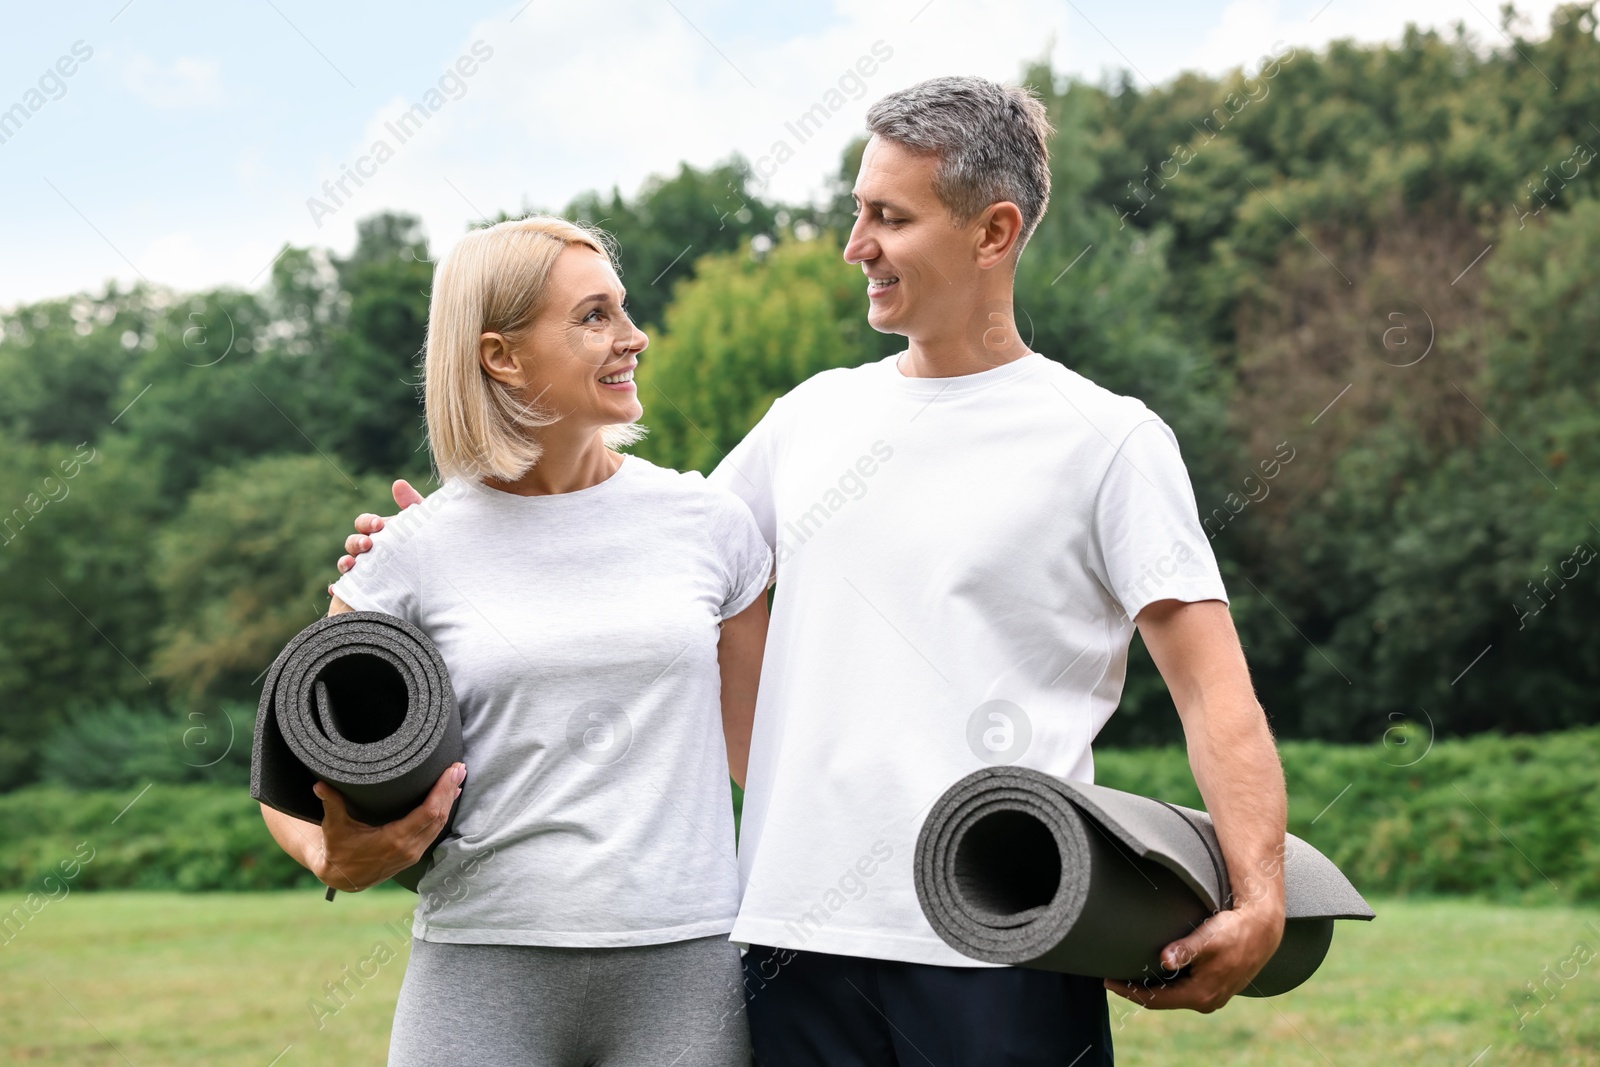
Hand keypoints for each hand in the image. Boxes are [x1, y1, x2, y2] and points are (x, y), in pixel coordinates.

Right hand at [309, 762, 464, 891]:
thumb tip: (319, 785)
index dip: (441, 791)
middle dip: (450, 790)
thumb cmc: (338, 849)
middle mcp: (409, 848)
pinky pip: (435, 830)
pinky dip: (443, 812)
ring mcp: (413, 852)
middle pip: (439, 816)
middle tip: (459, 766)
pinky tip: (449, 798)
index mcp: (394, 840)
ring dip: (449, 800)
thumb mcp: (333, 827)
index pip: (428, 812)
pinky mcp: (414, 853)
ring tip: (458, 777)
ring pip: (440, 824)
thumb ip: (331, 805)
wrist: (343, 877)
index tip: (450, 771)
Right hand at [332, 479, 422, 583]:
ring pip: (347, 564)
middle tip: (368, 545)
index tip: (380, 524)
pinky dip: (339, 589)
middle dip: (357, 542)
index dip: (368, 522)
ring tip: (351, 566)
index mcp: (380, 532)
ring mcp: (366, 568)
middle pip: (352, 543)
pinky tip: (335, 591)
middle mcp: (369, 549)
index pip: (365, 523)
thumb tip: (397, 483)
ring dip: (345, 563)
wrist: (441, 573)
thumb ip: (413, 503)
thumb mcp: (424, 524)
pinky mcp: (368, 588)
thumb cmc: (430, 543)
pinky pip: (348, 589)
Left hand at [1104, 900, 1284, 1011]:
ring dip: (1152, 987)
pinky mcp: (1217, 986)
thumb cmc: (1234, 931)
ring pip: (1173, 995)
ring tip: (1128, 973)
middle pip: (1162, 1001)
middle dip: (1136, 990)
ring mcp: (1213, 996)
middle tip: (1112, 976)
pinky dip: (1167, 983)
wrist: (1264, 930)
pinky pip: (1184, 990)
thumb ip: (1184, 950)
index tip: (1107, 981)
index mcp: (1200, 994)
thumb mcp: (1207, 938)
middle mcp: (1206, 1001)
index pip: (1155, 1000)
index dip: (1129, 991)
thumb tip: (1163, 960)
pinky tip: (1155, 972)